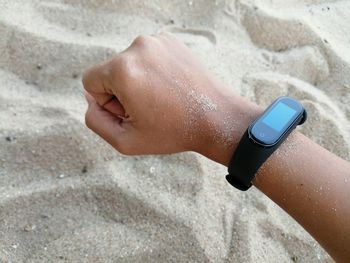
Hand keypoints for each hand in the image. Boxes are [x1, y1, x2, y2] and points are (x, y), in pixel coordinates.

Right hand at [83, 33, 241, 155]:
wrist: (217, 119)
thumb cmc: (173, 132)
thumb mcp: (126, 141)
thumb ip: (96, 121)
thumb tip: (90, 100)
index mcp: (123, 70)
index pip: (90, 81)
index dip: (106, 103)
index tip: (130, 113)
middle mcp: (138, 47)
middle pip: (110, 71)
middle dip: (122, 92)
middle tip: (149, 109)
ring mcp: (157, 41)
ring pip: (129, 63)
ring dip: (137, 81)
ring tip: (162, 99)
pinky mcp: (171, 41)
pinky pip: (147, 57)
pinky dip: (153, 71)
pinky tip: (170, 87)